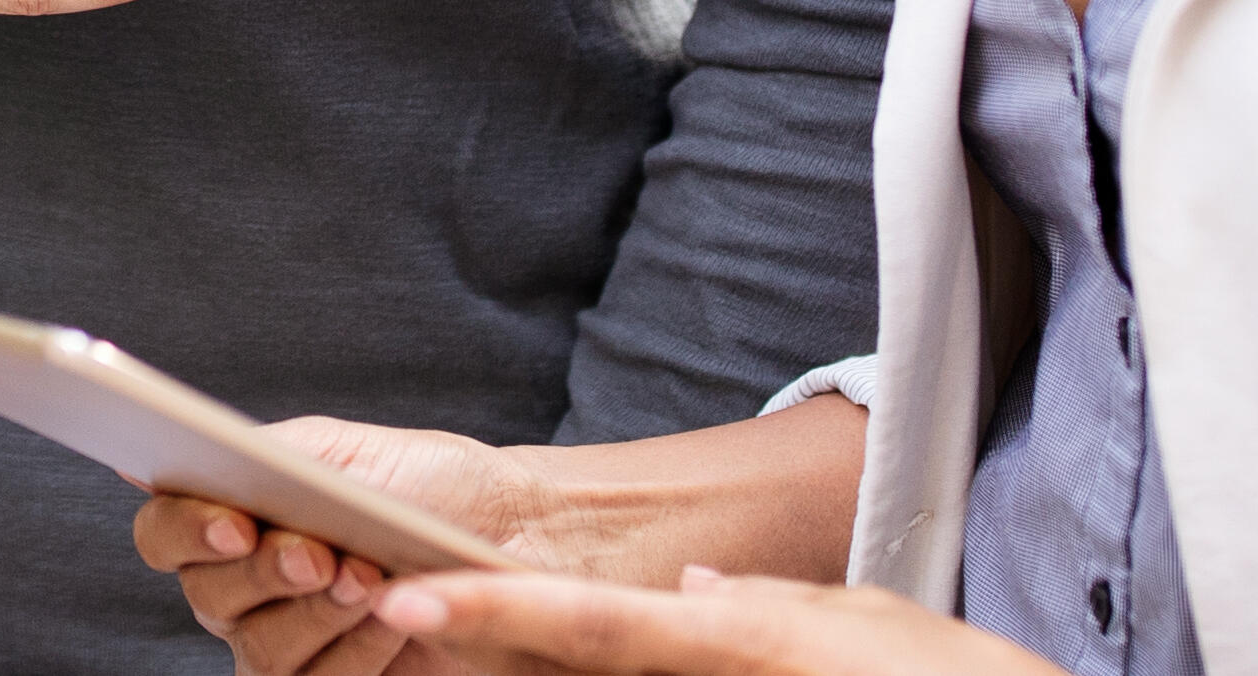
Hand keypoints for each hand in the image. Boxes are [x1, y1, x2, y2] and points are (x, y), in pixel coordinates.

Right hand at [135, 418, 564, 675]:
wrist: (513, 532)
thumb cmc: (426, 484)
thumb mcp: (343, 453)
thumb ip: (264, 453)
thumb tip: (181, 454)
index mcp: (231, 519)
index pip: (164, 533)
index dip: (186, 531)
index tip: (236, 524)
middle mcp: (244, 588)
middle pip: (207, 596)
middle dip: (265, 574)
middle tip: (320, 555)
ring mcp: (285, 641)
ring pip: (260, 649)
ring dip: (317, 612)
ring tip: (369, 578)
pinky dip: (356, 651)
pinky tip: (392, 620)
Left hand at [376, 569, 1062, 675]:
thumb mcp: (862, 625)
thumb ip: (760, 606)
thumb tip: (686, 590)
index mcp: (735, 642)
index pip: (589, 622)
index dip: (492, 610)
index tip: (410, 596)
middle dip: (481, 654)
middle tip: (394, 606)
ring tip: (465, 645)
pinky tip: (541, 668)